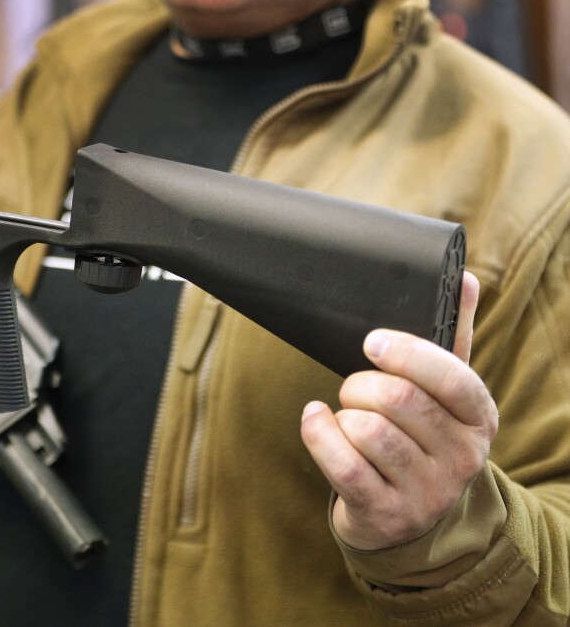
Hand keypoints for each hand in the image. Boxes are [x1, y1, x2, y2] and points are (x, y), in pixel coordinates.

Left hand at [300, 272, 497, 549]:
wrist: (408, 520)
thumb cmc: (422, 438)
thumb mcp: (445, 394)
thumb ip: (452, 337)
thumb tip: (465, 276)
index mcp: (480, 418)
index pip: (450, 375)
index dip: (406, 353)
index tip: (372, 341)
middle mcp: (461, 458)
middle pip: (398, 399)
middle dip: (360, 384)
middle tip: (353, 388)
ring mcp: (425, 492)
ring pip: (367, 430)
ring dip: (343, 414)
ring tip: (346, 415)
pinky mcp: (385, 513)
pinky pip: (342, 463)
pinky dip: (318, 433)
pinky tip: (315, 420)